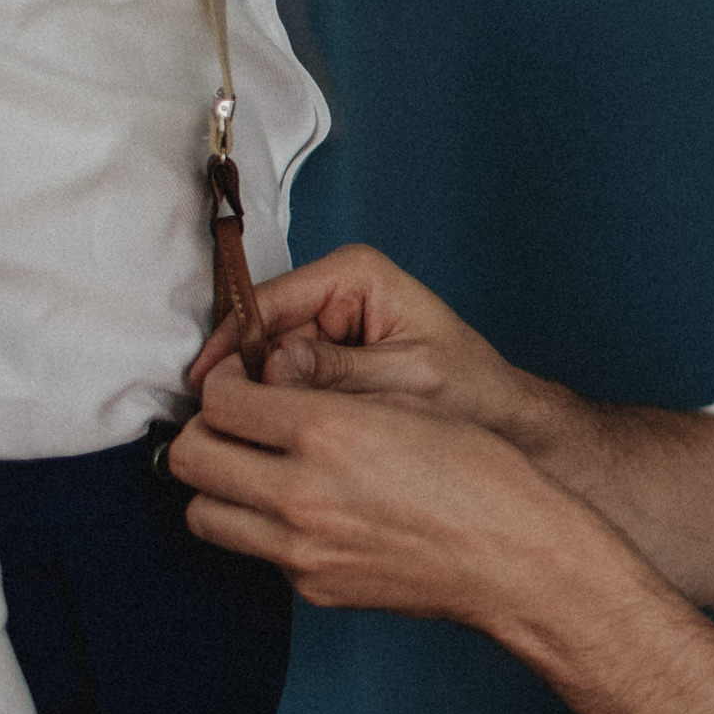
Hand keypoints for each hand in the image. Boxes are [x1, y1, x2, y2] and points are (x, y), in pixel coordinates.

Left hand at [173, 364, 610, 628]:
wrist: (517, 559)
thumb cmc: (480, 476)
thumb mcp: (404, 406)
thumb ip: (325, 394)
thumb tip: (266, 388)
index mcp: (326, 432)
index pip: (221, 400)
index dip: (224, 381)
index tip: (240, 380)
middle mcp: (300, 493)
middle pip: (192, 457)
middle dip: (205, 431)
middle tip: (235, 422)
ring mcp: (300, 549)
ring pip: (202, 513)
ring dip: (218, 485)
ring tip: (255, 469)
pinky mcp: (312, 586)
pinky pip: (252, 550)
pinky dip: (260, 526)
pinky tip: (301, 510)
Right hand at [186, 245, 534, 440]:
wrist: (503, 422)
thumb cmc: (472, 393)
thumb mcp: (407, 380)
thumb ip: (339, 374)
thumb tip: (272, 372)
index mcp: (356, 274)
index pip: (268, 301)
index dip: (232, 347)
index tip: (209, 389)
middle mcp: (336, 291)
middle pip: (259, 330)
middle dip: (243, 377)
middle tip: (226, 425)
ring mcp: (328, 324)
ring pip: (266, 362)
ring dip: (260, 398)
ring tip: (256, 439)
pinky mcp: (327, 360)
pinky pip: (285, 383)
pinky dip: (280, 409)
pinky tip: (277, 440)